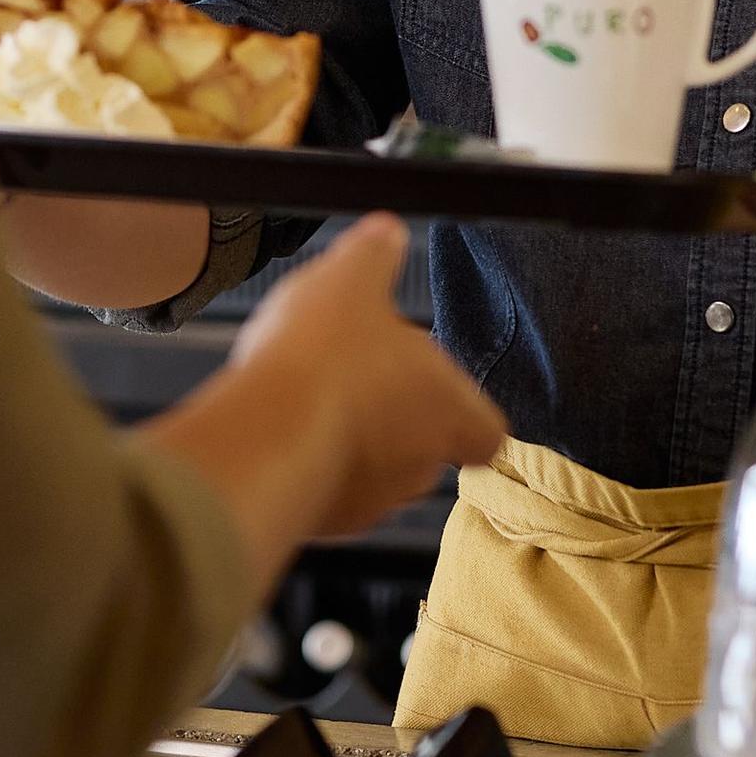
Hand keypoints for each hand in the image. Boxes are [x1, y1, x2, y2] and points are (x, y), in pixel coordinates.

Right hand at [219, 217, 505, 538]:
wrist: (267, 433)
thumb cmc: (324, 361)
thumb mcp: (351, 279)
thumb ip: (375, 255)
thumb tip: (386, 233)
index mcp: (451, 409)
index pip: (488, 430)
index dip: (467, 411)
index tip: (443, 391)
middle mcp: (421, 465)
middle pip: (426, 446)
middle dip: (394, 417)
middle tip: (358, 379)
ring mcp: (372, 500)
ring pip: (374, 473)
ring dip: (351, 443)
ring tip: (312, 402)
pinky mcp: (324, 523)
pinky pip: (327, 493)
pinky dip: (311, 467)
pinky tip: (282, 431)